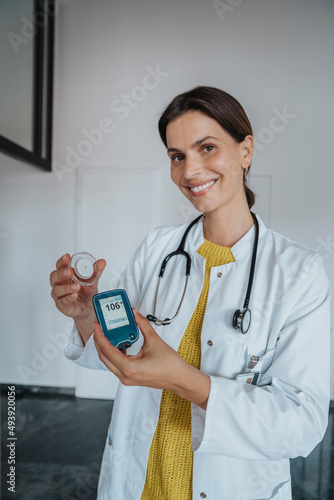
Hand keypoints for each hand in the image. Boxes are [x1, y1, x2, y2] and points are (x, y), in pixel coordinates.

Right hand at [50, 254, 105, 340]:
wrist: (88, 308)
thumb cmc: (86, 292)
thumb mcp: (92, 280)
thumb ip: (96, 271)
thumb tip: (102, 262)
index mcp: (65, 275)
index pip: (60, 266)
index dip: (62, 261)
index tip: (67, 257)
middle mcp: (60, 284)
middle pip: (54, 276)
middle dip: (61, 273)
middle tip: (70, 271)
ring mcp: (59, 295)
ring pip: (57, 290)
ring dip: (66, 287)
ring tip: (76, 286)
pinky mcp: (62, 305)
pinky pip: (62, 301)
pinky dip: (68, 298)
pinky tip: (74, 295)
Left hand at [93, 309, 210, 408]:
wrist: (179, 378)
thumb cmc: (170, 366)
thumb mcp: (154, 341)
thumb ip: (142, 325)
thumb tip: (135, 314)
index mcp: (129, 367)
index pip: (107, 349)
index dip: (100, 335)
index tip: (97, 325)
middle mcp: (125, 375)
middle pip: (103, 356)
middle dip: (99, 341)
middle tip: (99, 327)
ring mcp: (126, 378)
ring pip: (108, 362)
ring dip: (105, 348)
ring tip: (107, 334)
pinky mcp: (130, 378)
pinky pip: (115, 365)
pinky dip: (113, 354)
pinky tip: (119, 344)